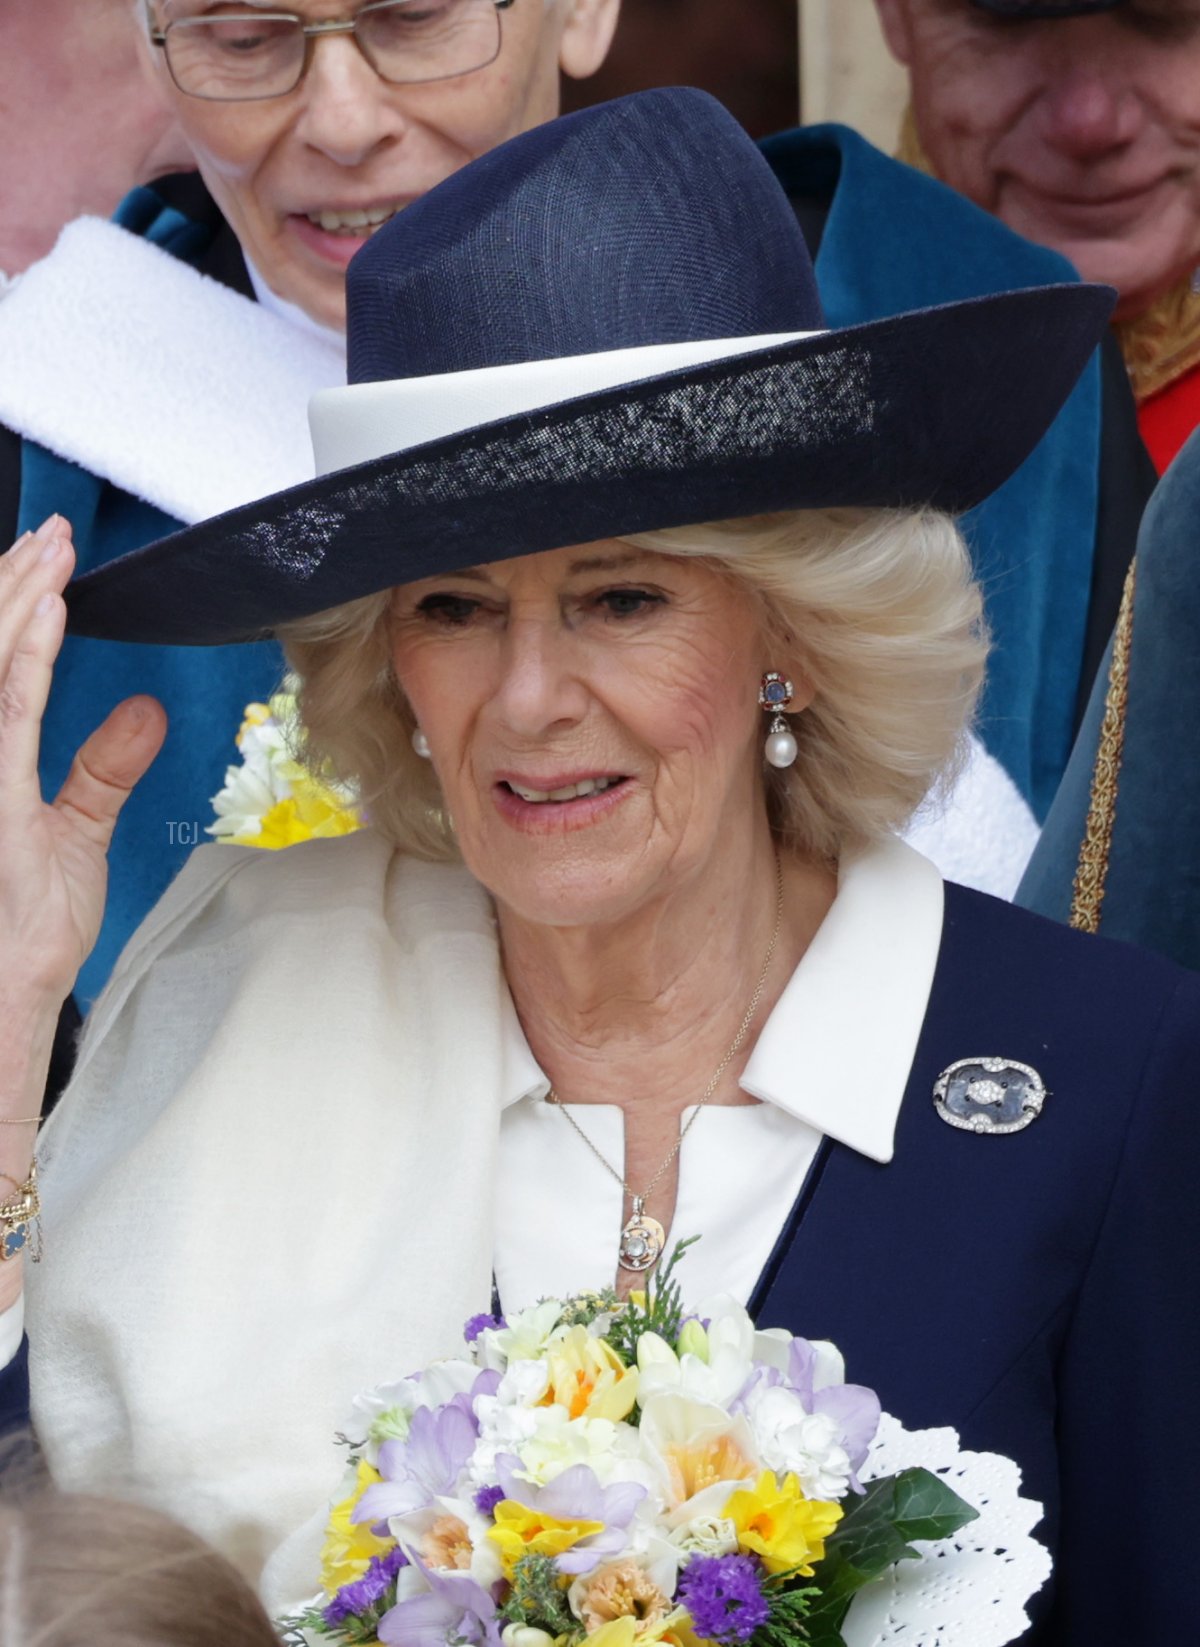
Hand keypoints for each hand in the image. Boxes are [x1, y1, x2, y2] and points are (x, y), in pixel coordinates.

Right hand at [0, 516, 166, 1007]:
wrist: (8, 991)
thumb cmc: (27, 926)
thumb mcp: (74, 833)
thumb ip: (101, 767)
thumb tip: (142, 710)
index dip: (13, 605)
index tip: (45, 560)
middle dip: (11, 583)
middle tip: (53, 535)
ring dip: (15, 602)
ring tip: (50, 553)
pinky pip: (6, 712)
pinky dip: (21, 658)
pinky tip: (44, 613)